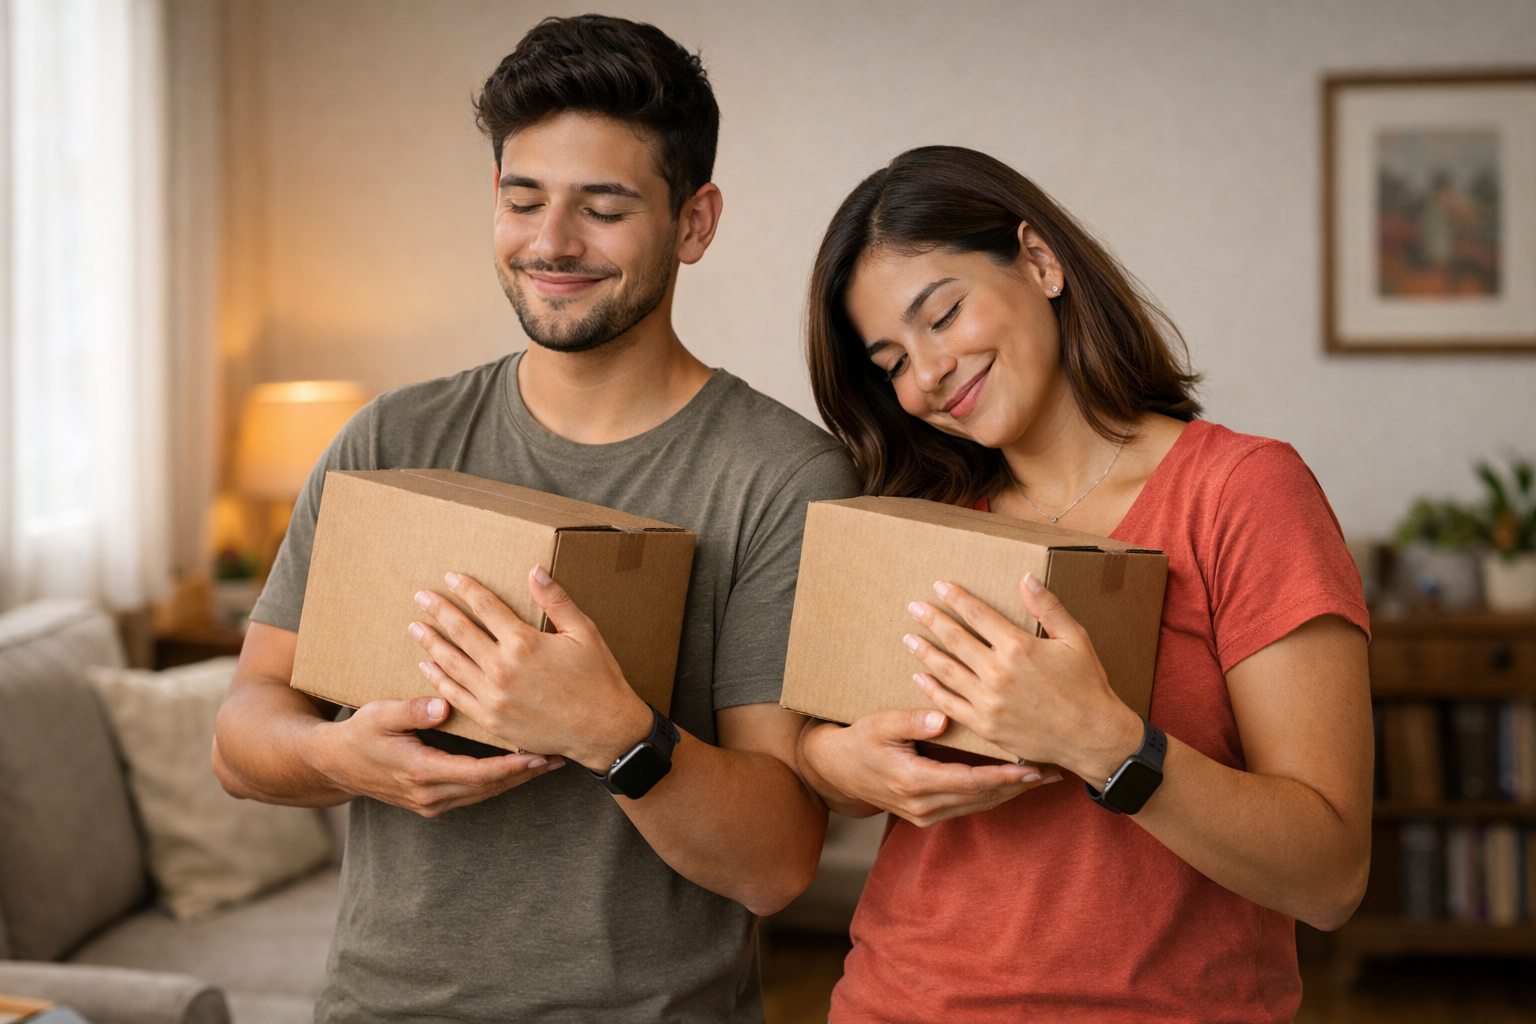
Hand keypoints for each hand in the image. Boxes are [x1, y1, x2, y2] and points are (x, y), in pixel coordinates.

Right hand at [307, 694, 562, 817]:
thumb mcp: (379, 715)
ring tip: (548, 762)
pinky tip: (519, 768)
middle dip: (524, 773)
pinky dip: (498, 781)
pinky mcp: (432, 802)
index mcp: (420, 773)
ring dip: (516, 779)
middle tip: (558, 757)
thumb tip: (444, 704)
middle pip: (489, 788)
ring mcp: (431, 803)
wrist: (334, 764)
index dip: (510, 765)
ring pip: (484, 794)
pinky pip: (474, 793)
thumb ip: (412, 710)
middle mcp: (429, 795)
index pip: (477, 774)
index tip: (538, 754)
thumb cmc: (359, 734)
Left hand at [409, 567, 652, 772]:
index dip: (466, 589)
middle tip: (422, 596)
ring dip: (431, 642)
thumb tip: (535, 570)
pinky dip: (438, 679)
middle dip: (439, 610)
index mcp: (524, 642)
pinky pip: (456, 696)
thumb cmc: (598, 679)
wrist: (604, 730)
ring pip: (451, 663)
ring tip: (416, 627)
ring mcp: (494, 696)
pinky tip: (427, 666)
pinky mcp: (491, 720)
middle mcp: (503, 668)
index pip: (486, 607)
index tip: (451, 577)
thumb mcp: (584, 632)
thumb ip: (556, 600)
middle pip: (461, 631)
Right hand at [798, 709, 1059, 826]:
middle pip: (981, 798)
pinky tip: (1013, 785)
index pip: (969, 781)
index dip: (1003, 776)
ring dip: (1010, 793)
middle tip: (1052, 773)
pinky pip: (968, 807)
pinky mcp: (927, 816)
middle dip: (1018, 786)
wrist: (836, 771)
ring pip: (978, 806)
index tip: (1031, 768)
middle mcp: (923, 805)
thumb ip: (912, 721)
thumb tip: (943, 718)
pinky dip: (992, 796)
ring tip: (1041, 778)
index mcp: (914, 781)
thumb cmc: (859, 741)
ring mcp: (925, 815)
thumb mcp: (879, 724)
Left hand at [904, 573, 1143, 783]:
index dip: (956, 598)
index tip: (940, 587)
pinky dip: (932, 690)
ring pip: (946, 670)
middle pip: (955, 638)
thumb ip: (1048, 607)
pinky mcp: (985, 725)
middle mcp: (997, 672)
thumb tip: (1026, 578)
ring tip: (909, 638)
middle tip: (914, 607)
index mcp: (1018, 646)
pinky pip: (950, 704)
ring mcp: (988, 700)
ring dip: (924, 652)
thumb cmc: (1087, 685)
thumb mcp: (1074, 639)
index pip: (977, 614)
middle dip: (932, 620)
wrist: (1092, 737)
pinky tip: (920, 678)